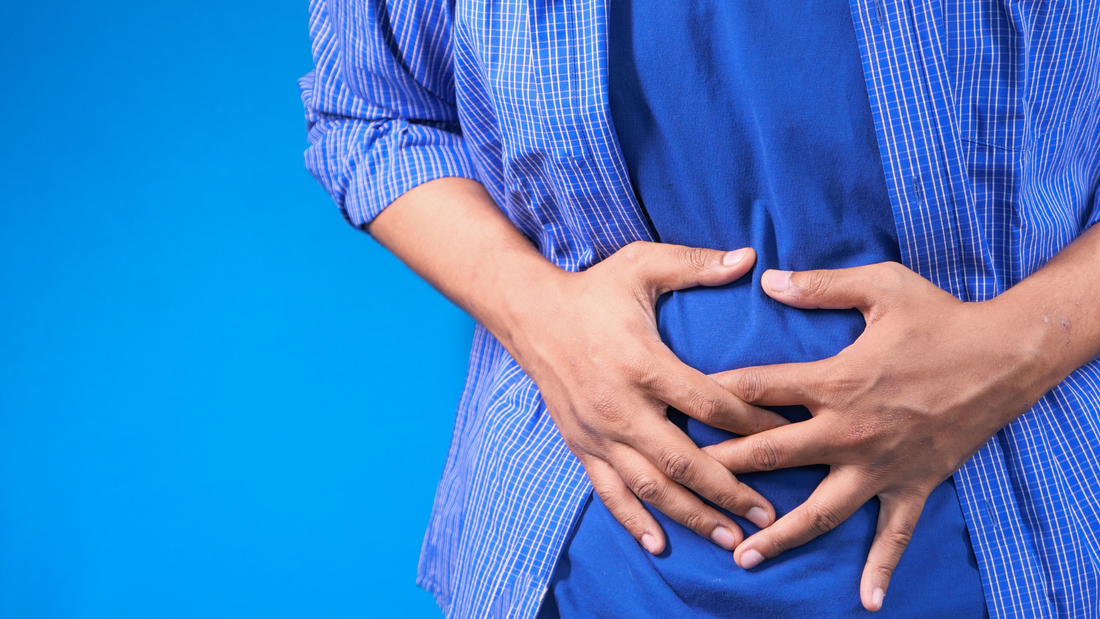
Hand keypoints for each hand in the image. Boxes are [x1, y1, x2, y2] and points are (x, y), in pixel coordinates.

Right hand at [506, 241, 788, 553]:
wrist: (530, 314)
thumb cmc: (593, 289)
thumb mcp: (642, 264)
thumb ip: (695, 264)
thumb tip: (750, 259)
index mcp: (643, 363)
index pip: (710, 404)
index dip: (754, 423)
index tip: (790, 435)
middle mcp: (621, 406)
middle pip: (683, 461)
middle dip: (730, 491)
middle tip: (770, 516)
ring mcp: (598, 432)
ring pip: (649, 487)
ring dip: (692, 516)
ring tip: (731, 539)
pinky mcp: (581, 444)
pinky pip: (608, 492)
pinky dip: (634, 521)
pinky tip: (660, 544)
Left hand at [703, 262, 1052, 610]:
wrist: (1007, 355)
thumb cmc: (941, 316)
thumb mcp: (881, 286)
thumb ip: (821, 286)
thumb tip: (767, 279)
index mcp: (836, 380)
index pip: (759, 389)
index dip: (714, 395)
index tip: (677, 406)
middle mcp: (850, 430)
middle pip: (772, 454)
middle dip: (724, 469)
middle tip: (685, 483)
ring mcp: (880, 464)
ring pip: (819, 510)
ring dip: (779, 534)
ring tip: (741, 557)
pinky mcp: (913, 484)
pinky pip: (894, 534)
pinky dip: (882, 568)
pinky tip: (867, 600)